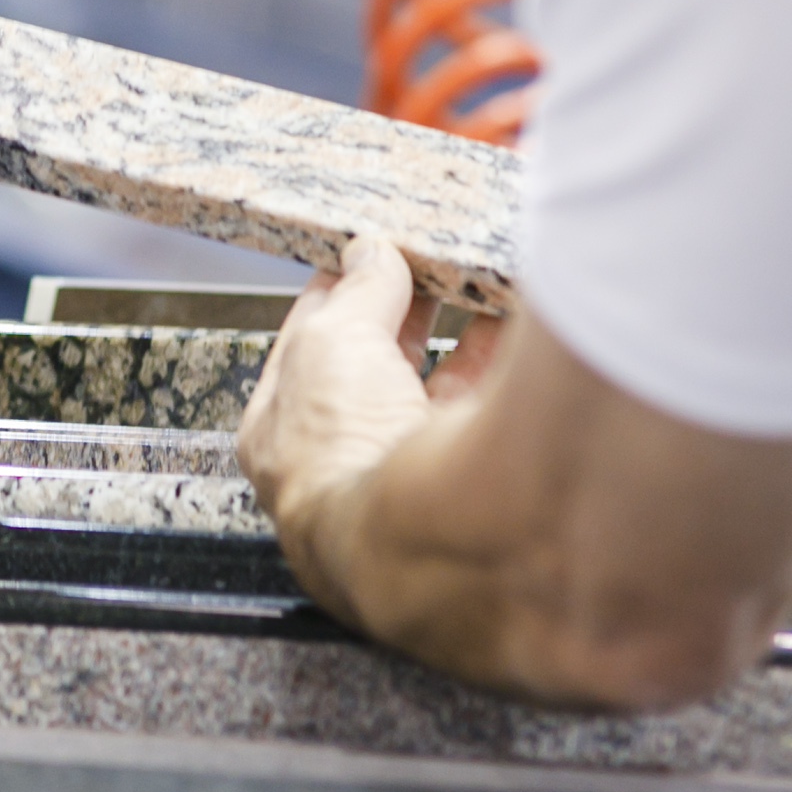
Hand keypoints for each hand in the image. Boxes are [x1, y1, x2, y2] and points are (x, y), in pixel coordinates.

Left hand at [236, 228, 504, 537]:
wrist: (420, 536)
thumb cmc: (346, 452)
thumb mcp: (331, 339)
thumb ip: (356, 292)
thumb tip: (372, 255)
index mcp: (281, 436)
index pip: (304, 350)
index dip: (333, 296)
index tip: (361, 257)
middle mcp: (346, 463)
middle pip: (373, 370)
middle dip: (401, 315)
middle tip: (424, 265)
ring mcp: (411, 473)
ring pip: (434, 388)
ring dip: (457, 333)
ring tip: (472, 281)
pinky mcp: (473, 478)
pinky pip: (485, 404)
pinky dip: (499, 359)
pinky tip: (510, 317)